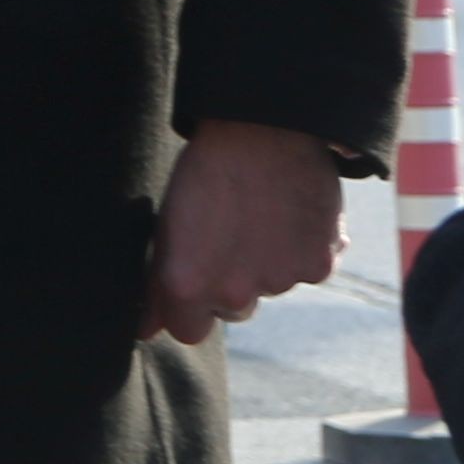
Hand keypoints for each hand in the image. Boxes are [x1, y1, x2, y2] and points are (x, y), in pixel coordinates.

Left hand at [144, 117, 346, 344]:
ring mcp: (278, 282)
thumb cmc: (203, 174)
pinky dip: (303, 250)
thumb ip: (157, 287)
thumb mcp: (168, 227)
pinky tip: (291, 215)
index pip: (186, 332)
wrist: (262, 131)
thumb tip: (144, 331)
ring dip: (266, 265)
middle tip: (228, 239)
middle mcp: (233, 293)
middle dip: (228, 287)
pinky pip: (307, 270)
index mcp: (186, 286)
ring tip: (259, 217)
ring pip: (270, 288)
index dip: (187, 310)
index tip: (190, 287)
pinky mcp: (318, 266)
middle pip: (232, 312)